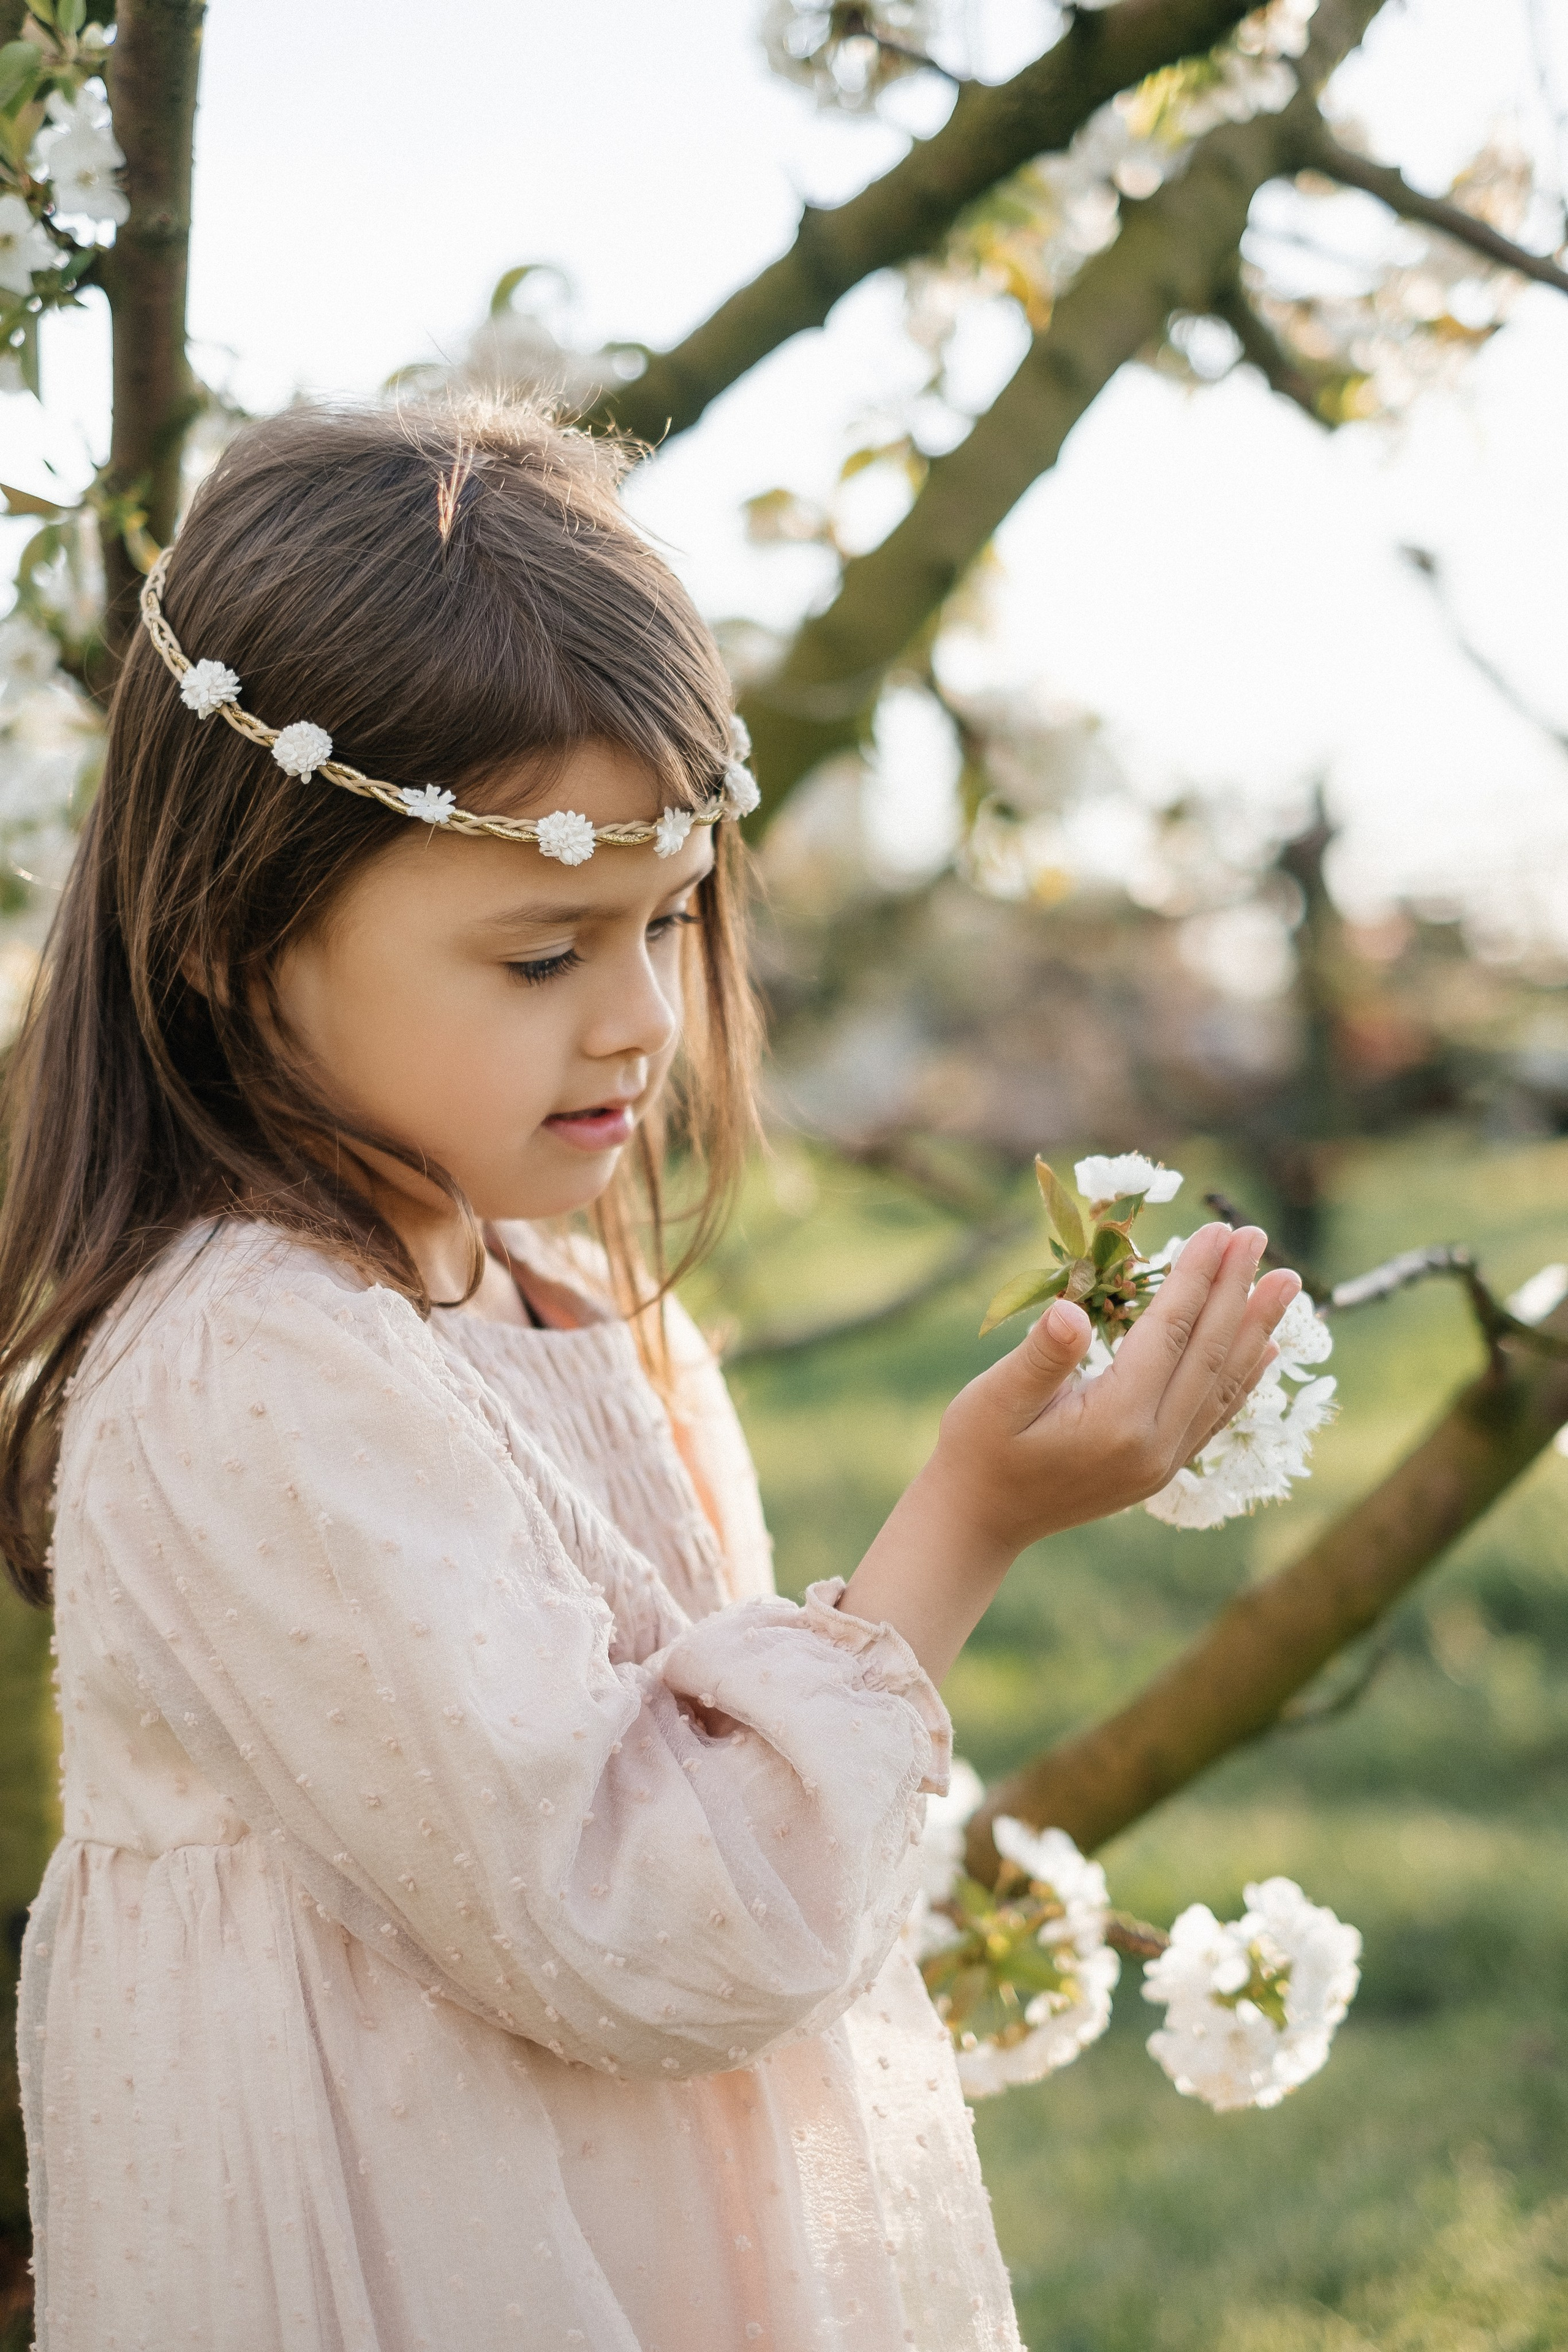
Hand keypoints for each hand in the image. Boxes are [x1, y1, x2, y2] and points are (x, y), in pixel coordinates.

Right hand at [841, 1223, 1299, 1683]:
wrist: (980, 1520)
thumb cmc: (977, 1449)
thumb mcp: (994, 1397)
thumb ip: (1041, 1355)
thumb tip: (1070, 1311)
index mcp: (1116, 1421)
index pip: (1168, 1334)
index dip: (1195, 1278)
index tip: (1217, 1229)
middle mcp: (1153, 1446)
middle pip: (1207, 1353)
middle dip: (1236, 1290)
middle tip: (1258, 1234)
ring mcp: (1163, 1462)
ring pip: (1223, 1384)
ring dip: (1256, 1328)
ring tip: (1288, 1283)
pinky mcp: (1161, 1469)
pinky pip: (1216, 1415)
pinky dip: (1245, 1377)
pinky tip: (1265, 1348)